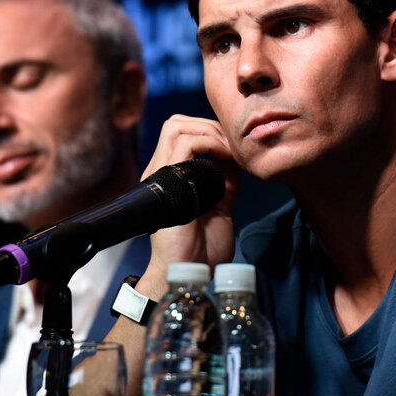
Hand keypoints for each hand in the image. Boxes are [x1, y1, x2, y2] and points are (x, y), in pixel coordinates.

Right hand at [137, 115, 241, 298]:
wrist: (191, 271)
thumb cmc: (203, 250)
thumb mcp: (221, 207)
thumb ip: (225, 183)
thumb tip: (235, 159)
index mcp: (171, 178)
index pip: (182, 135)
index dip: (210, 133)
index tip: (234, 150)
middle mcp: (162, 172)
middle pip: (177, 124)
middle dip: (210, 126)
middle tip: (232, 146)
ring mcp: (161, 174)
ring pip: (177, 125)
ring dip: (210, 131)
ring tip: (228, 150)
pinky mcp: (166, 180)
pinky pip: (183, 142)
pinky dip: (209, 141)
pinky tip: (225, 157)